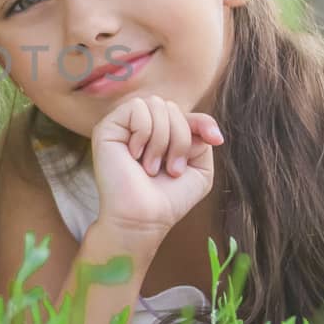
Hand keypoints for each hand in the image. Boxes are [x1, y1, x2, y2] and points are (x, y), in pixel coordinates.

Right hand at [90, 95, 221, 255]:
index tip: (216, 139)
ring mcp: (123, 126)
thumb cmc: (169, 199)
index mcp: (160, 135)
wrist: (145, 218)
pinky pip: (136, 107)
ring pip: (155, 104)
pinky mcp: (107, 127)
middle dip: (180, 138)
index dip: (202, 122)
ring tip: (151, 167)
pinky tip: (135, 155)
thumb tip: (206, 126)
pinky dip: (144, 132)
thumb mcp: (199, 169)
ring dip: (162, 139)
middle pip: (172, 108)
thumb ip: (202, 140)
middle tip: (171, 169)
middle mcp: (141, 128)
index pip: (184, 114)